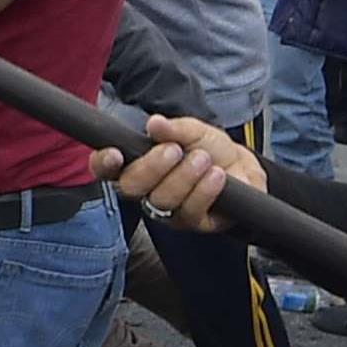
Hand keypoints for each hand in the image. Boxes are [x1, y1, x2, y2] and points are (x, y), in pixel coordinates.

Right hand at [97, 113, 267, 229]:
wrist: (242, 169)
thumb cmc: (210, 149)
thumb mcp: (194, 131)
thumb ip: (174, 128)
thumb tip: (154, 124)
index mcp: (136, 165)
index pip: (106, 169)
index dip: (103, 163)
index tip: (115, 154)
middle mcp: (146, 191)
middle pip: (131, 187)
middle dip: (151, 167)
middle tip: (174, 150)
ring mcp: (167, 210)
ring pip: (161, 200)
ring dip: (183, 176)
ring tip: (203, 159)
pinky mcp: (191, 222)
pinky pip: (189, 211)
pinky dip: (204, 190)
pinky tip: (217, 176)